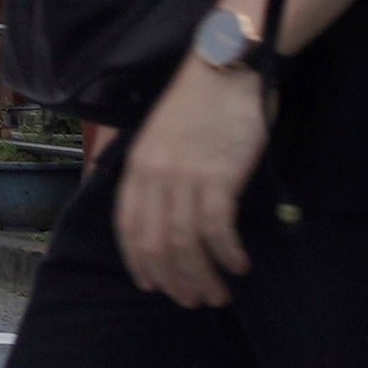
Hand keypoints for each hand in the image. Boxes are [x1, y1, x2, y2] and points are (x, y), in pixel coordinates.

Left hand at [111, 47, 269, 308]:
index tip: (152, 287)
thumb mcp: (162, 138)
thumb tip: (166, 214)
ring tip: (219, 294)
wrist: (224, 67)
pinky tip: (240, 265)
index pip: (127, 226)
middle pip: (155, 243)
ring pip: (185, 243)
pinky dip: (227, 254)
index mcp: (137, 166)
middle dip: (173, 280)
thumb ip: (159, 173)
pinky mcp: (217, 176)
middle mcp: (154, 175)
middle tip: (194, 300)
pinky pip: (217, 228)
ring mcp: (184, 177)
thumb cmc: (200, 104)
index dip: (138, 261)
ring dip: (203, 276)